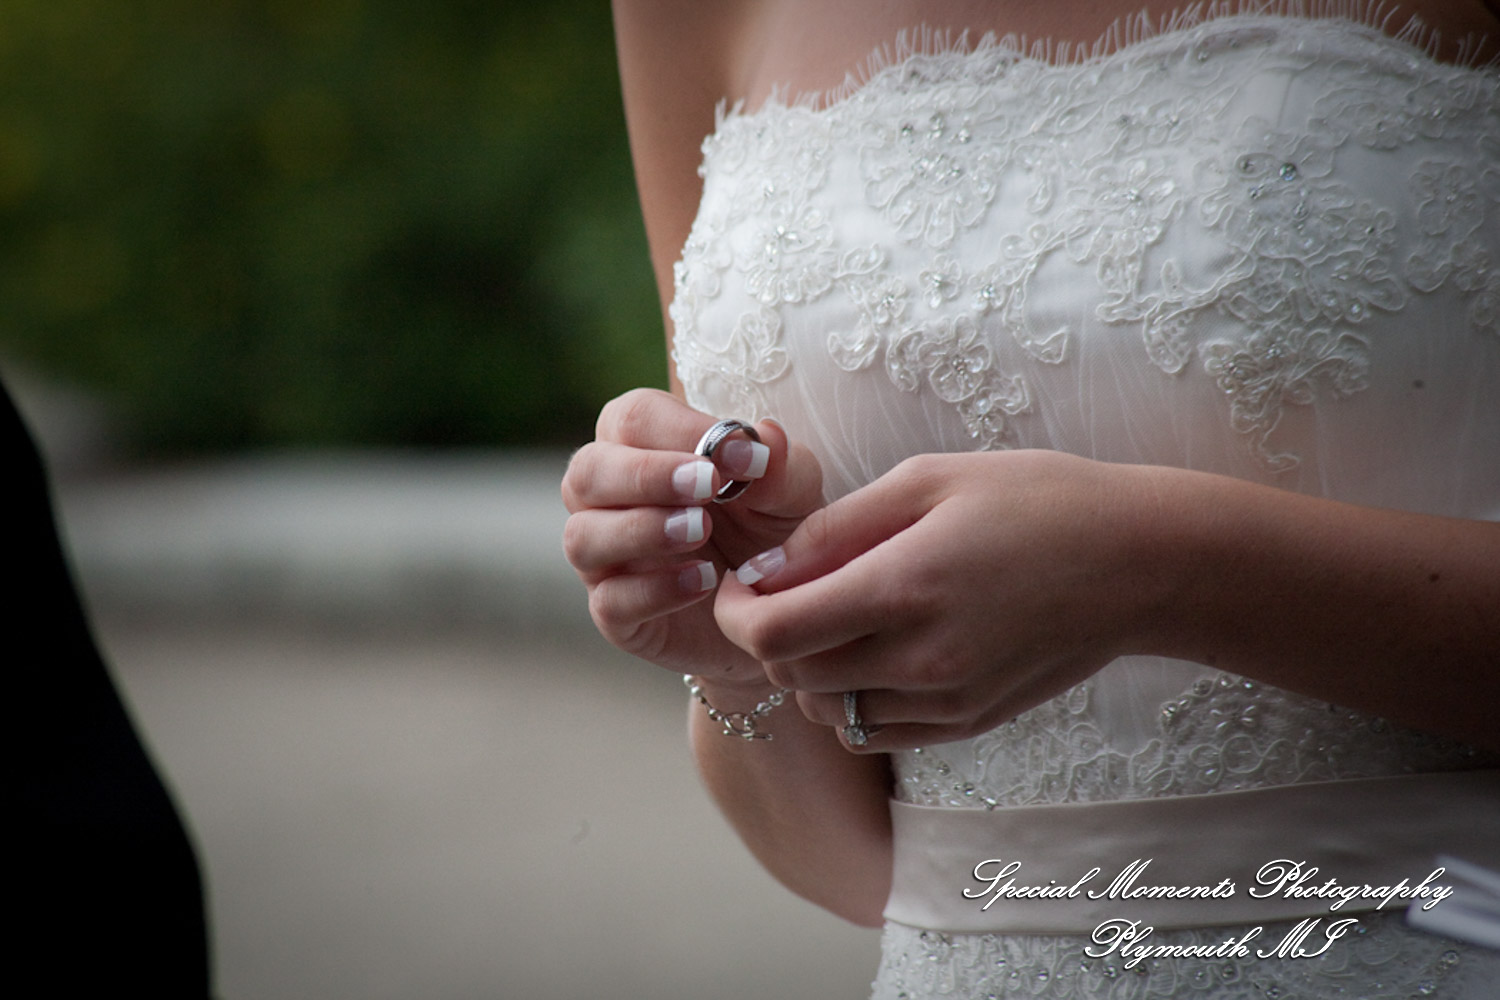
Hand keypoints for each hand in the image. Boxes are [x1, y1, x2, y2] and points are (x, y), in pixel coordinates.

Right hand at [562, 388, 823, 685]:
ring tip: (701, 531)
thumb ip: (780, 467)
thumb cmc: (773, 530)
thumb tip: (767, 435)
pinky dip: (654, 590)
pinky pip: (609, 601)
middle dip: (645, 475)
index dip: (679, 431)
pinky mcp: (615, 614)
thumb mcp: (793, 495)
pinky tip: (704, 582)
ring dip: (640, 530)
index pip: (631, 417)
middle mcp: (608, 499)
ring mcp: (605, 559)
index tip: (738, 457)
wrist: (779, 611)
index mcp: (643, 446)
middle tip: (707, 487)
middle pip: (588, 472)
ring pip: (582, 537)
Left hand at [714, 450, 1167, 748]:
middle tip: (786, 587)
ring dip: (807, 669)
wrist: (1140, 564)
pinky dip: (852, 697)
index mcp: (903, 589)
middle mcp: (919, 661)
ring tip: (836, 615)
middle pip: (788, 675)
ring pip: (826, 710)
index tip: (740, 578)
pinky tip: (877, 650)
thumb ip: (835, 528)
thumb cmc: (1037, 501)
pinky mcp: (967, 723)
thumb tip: (762, 568)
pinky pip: (874, 729)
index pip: (770, 633)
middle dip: (764, 633)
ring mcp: (946, 702)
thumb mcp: (928, 480)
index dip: (732, 609)